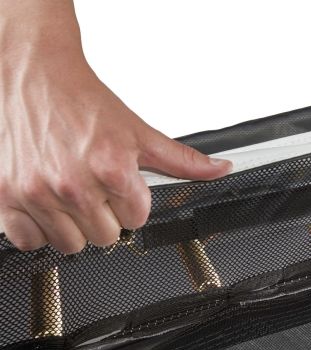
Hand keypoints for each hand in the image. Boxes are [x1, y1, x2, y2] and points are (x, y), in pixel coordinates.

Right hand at [0, 1, 231, 253]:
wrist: (37, 75)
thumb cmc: (84, 102)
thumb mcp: (139, 132)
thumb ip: (182, 159)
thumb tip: (220, 170)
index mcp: (112, 169)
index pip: (137, 219)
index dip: (131, 202)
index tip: (120, 186)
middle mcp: (73, 184)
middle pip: (106, 236)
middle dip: (105, 214)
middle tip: (95, 187)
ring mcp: (36, 193)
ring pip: (71, 244)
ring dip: (74, 224)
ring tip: (70, 192)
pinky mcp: (5, 197)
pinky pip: (29, 241)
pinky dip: (37, 227)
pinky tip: (45, 201)